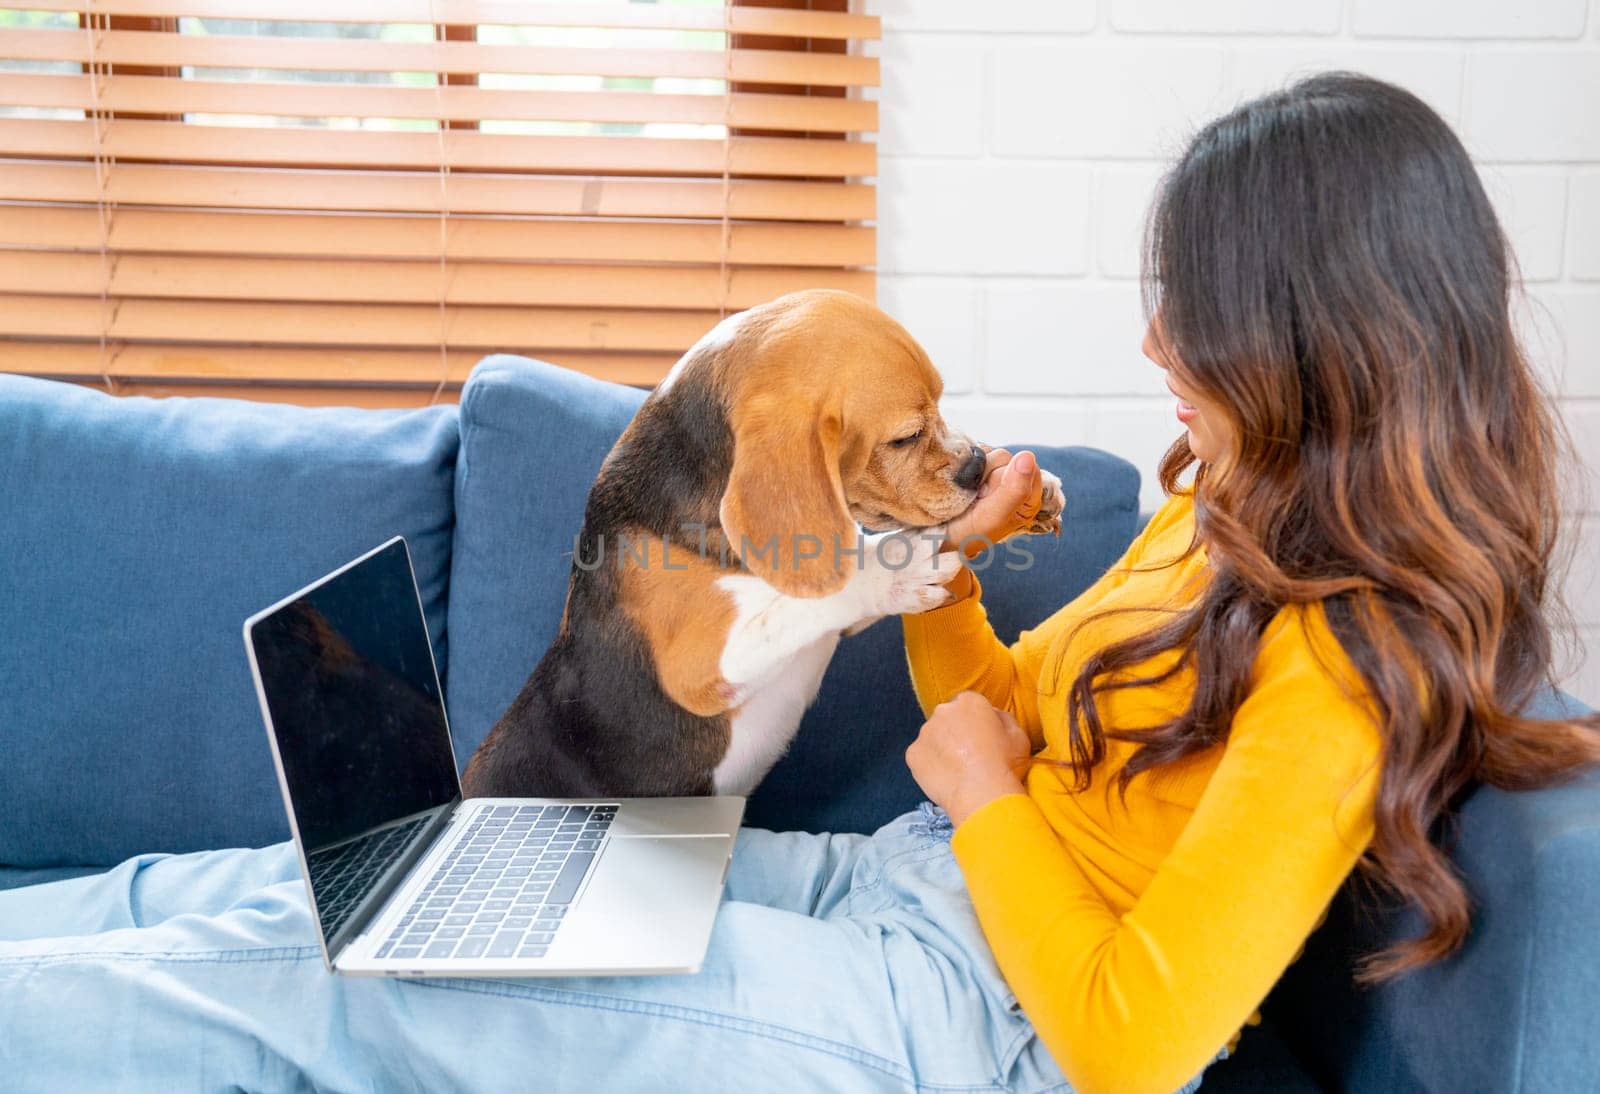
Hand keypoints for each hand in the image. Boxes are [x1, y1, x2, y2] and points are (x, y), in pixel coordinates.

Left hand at [906, 691, 1031, 827]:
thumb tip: (992, 715)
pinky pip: (921, 756)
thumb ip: (1003, 718)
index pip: (968, 704)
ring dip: (941, 748)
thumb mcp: (1018, 735)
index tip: (980, 737)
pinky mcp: (912, 754)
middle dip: (955, 731)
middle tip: (969, 755)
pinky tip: (945, 778)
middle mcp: (943, 711)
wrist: (982, 794)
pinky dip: (930, 765)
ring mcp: (925, 732)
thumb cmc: (1006, 764)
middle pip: (947, 718)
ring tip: (958, 771)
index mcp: (969, 702)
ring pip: (932, 737)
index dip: (974, 721)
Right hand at [942, 450, 1061, 556]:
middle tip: (976, 496)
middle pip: (1006, 458)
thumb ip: (1014, 490)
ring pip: (988, 452)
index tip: (990, 497)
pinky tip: (959, 480)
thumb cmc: (968, 533)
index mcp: (1028, 496)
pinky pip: (973, 449)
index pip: (1026, 468)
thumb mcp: (994, 517)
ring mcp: (992, 471)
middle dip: (988, 475)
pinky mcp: (975, 464)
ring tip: (966, 490)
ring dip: (974, 469)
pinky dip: (963, 462)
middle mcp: (1013, 481)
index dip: (1006, 479)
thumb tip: (1028, 455)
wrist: (937, 536)